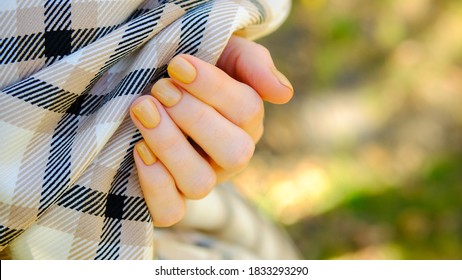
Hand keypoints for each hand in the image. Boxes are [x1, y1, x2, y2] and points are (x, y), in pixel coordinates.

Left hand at [129, 36, 292, 226]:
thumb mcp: (227, 54)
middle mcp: (230, 158)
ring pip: (199, 183)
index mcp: (247, 123)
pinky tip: (139, 150)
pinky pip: (170, 211)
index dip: (212, 88)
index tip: (179, 65)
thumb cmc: (194, 69)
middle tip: (161, 88)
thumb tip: (283, 94)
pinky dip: (155, 185)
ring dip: (170, 145)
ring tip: (143, 110)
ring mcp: (202, 180)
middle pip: (233, 152)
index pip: (246, 110)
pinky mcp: (170, 200)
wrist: (155, 85)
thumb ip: (255, 66)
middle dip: (193, 117)